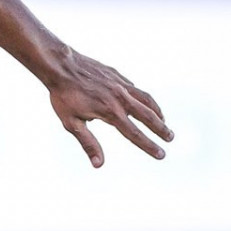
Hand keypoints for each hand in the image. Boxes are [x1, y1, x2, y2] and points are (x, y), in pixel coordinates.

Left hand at [45, 49, 172, 167]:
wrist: (60, 65)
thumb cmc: (62, 96)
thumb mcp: (71, 123)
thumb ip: (88, 143)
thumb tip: (98, 164)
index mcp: (111, 112)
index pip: (135, 134)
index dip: (149, 146)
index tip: (161, 155)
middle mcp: (120, 98)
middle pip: (148, 116)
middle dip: (161, 129)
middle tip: (170, 138)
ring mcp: (121, 85)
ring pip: (146, 100)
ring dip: (157, 112)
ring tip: (164, 121)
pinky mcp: (117, 76)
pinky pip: (136, 88)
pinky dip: (144, 97)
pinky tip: (144, 102)